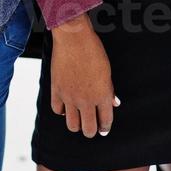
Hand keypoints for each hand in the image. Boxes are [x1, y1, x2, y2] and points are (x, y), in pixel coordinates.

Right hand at [48, 13, 118, 137]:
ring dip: (76, 125)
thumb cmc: (93, 51)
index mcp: (102, 95)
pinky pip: (57, 110)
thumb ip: (110, 90)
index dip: (105, 127)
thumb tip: (114, 103)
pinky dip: (61, 111)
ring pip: (72, 125)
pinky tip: (65, 107)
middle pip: (88, 129)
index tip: (103, 129)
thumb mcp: (107, 71)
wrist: (74, 39)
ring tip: (77, 120)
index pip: (105, 120)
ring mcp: (70, 97)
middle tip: (91, 128)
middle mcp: (86, 100)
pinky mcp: (56, 91)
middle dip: (91, 131)